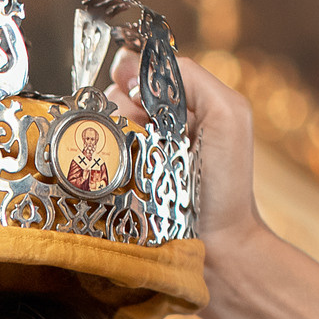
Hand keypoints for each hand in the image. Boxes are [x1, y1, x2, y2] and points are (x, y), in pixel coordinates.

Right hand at [108, 51, 272, 308]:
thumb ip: (193, 78)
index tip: (126, 79)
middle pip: (116, 96)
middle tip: (131, 118)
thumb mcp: (228, 113)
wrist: (216, 248)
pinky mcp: (112, 187)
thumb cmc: (227, 183)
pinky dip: (91, 153)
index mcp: (181, 108)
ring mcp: (130, 159)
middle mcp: (153, 131)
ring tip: (120, 143)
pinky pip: (91, 158)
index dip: (131, 70)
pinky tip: (102, 160)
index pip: (143, 74)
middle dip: (117, 99)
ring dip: (104, 126)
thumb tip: (142, 71)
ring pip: (100, 124)